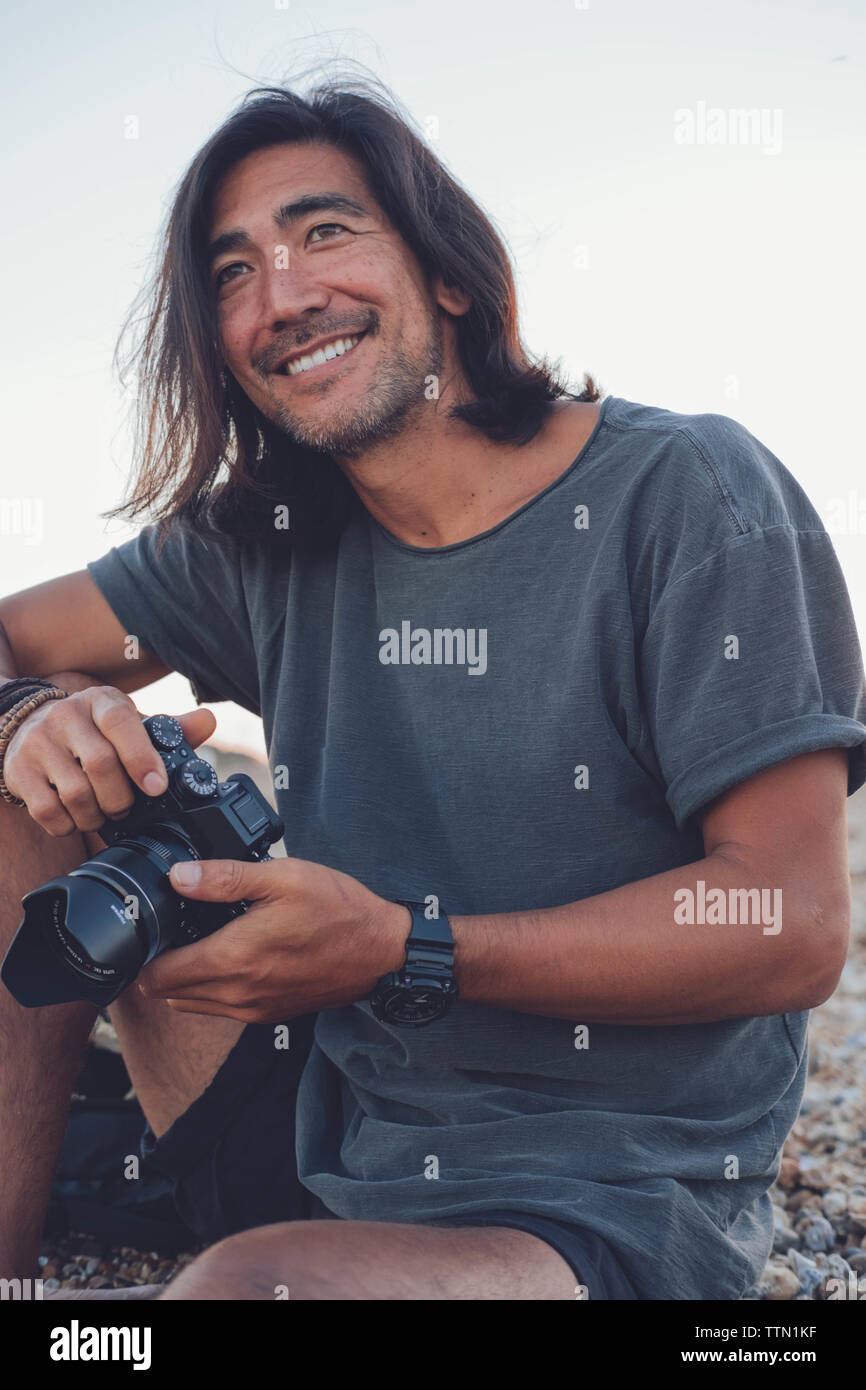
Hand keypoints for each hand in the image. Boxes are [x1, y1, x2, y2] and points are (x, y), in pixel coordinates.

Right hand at [4, 686, 215, 835]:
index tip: (156, 786)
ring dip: (98, 815)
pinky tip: (77, 817)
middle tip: (127, 807)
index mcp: (100, 701)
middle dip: (122, 798)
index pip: (120, 723)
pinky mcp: (19, 772)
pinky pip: (50, 812)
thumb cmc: (92, 731)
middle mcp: (65, 716)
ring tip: (104, 813)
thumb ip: (169, 728)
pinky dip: (70, 825)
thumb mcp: (128, 723)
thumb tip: (208, 721)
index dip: (141, 758)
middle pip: (101, 765)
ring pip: (76, 794)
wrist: (29, 727)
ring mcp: (38, 744)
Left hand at [137, 856, 410, 1022]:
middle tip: (168, 928)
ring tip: (195, 940)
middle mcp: (237, 994)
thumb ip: (226, 877)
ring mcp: (253, 1009)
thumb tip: (178, 876)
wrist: (382, 951)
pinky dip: (209, 988)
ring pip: (190, 1005)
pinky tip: (227, 955)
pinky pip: (219, 1008)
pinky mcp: (269, 1014)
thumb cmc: (338, 909)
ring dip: (181, 979)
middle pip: (166, 994)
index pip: (157, 976)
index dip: (143, 952)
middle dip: (157, 964)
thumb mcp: (283, 877)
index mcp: (233, 959)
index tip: (150, 926)